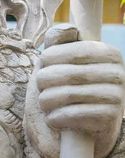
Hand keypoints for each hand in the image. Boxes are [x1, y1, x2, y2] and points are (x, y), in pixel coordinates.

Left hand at [25, 24, 124, 157]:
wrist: (79, 129)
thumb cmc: (65, 86)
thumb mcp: (59, 59)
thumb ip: (59, 39)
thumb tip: (69, 29)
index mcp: (109, 53)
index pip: (74, 50)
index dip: (50, 56)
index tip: (41, 63)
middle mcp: (118, 73)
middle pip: (69, 73)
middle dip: (44, 80)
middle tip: (40, 86)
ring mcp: (117, 97)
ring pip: (69, 94)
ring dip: (47, 100)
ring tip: (43, 102)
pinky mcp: (109, 119)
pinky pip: (74, 114)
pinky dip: (56, 117)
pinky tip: (52, 118)